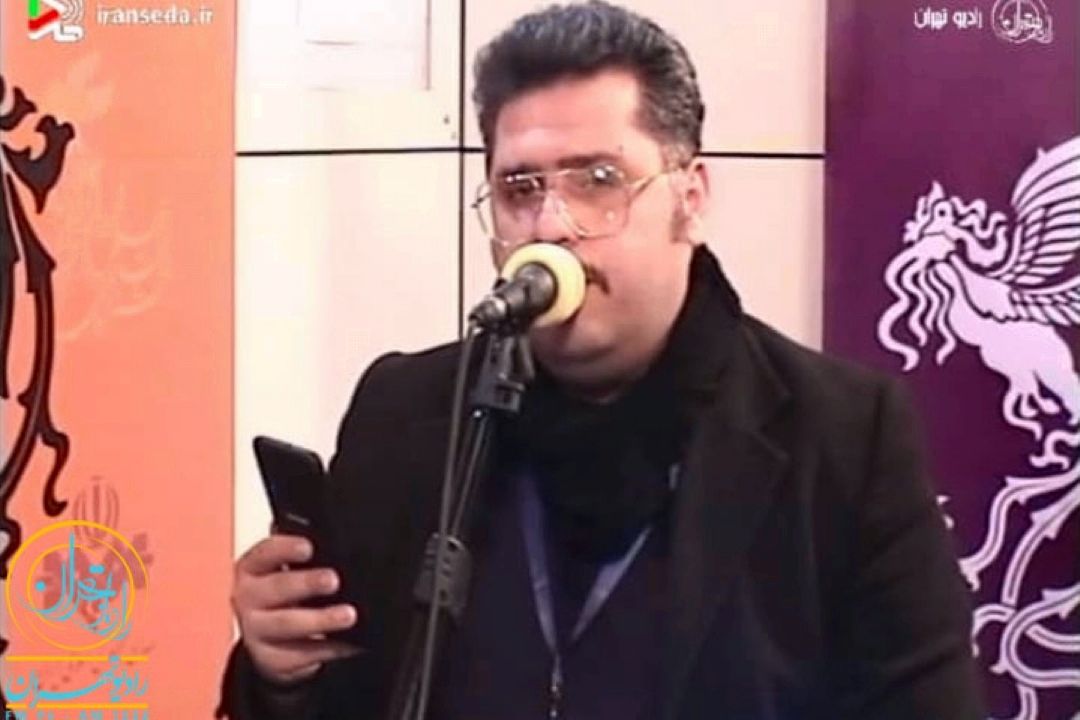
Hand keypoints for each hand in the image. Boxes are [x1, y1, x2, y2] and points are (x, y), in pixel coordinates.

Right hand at [231, 534, 360, 684]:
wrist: (270, 639)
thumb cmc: (285, 593)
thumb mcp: (286, 570)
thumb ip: (301, 556)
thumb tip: (328, 540)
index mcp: (253, 568)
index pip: (265, 553)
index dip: (285, 549)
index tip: (308, 547)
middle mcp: (248, 597)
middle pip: (277, 588)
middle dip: (306, 583)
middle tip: (333, 580)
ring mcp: (256, 630)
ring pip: (287, 624)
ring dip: (320, 619)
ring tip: (348, 615)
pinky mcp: (269, 659)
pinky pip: (298, 656)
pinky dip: (326, 650)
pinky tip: (347, 643)